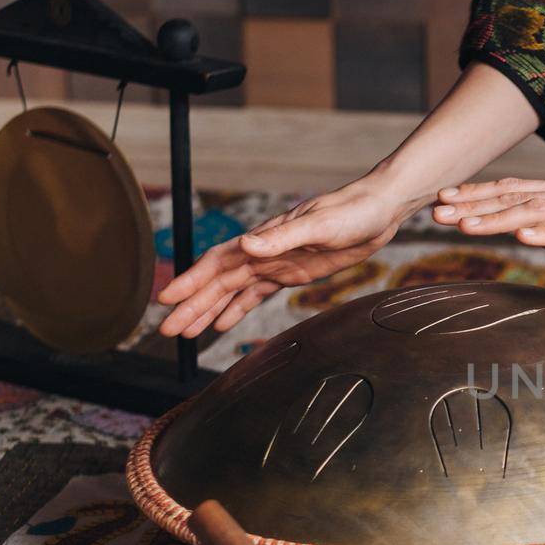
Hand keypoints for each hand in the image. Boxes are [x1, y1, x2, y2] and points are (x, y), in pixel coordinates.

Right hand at [157, 178, 411, 337]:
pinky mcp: (292, 274)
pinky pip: (256, 295)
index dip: (191, 280)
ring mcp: (276, 264)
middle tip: (167, 330)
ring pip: (232, 291)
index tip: (167, 298)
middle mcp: (263, 252)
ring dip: (208, 310)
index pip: (217, 262)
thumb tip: (246, 244)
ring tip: (185, 333)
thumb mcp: (319, 225)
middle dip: (192, 305)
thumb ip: (282, 237)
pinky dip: (236, 310)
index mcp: (264, 239)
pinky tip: (221, 325)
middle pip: (218, 282)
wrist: (377, 211)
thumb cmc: (350, 212)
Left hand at [431, 168, 544, 252]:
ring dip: (497, 220)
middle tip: (435, 210)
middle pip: (514, 200)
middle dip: (473, 206)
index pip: (514, 190)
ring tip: (464, 225)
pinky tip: (523, 235)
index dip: (478, 194)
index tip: (445, 197)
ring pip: (534, 215)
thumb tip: (542, 224)